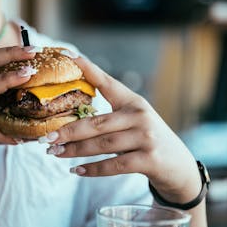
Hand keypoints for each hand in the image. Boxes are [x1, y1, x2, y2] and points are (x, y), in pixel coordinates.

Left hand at [43, 56, 201, 203]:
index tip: (69, 55)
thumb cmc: (148, 141)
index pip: (108, 82)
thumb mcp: (134, 121)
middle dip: (68, 131)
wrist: (180, 167)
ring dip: (75, 150)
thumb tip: (69, 122)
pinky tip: (76, 170)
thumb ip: (109, 117)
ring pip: (102, 144)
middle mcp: (140, 115)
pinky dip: (93, 169)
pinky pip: (114, 165)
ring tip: (55, 153)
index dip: (88, 68)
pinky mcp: (150, 159)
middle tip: (46, 137)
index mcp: (133, 102)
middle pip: (97, 122)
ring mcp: (146, 137)